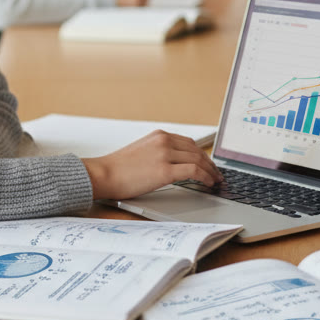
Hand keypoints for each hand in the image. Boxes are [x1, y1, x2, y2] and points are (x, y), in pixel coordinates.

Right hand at [81, 130, 221, 199]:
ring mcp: (165, 155)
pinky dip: (206, 177)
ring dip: (211, 171)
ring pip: (199, 160)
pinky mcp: (165, 171)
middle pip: (197, 150)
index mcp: (158, 135)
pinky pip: (194, 171)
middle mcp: (164, 141)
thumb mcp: (141, 152)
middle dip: (209, 163)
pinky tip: (209, 183)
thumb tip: (176, 164)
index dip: (202, 154)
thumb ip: (159, 152)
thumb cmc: (118, 169)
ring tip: (216, 180)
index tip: (208, 163)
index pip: (189, 143)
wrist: (103, 175)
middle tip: (216, 173)